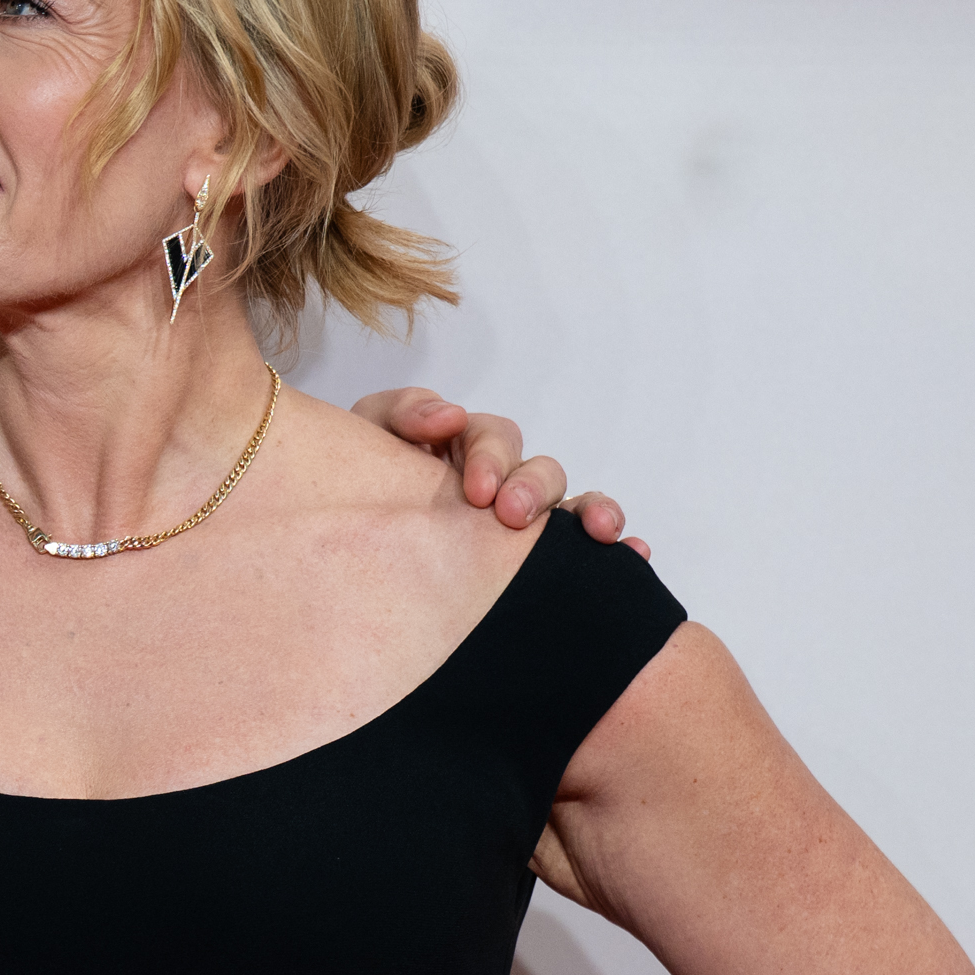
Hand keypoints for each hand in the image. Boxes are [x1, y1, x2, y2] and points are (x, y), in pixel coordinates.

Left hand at [351, 389, 648, 556]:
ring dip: (591, 511)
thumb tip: (450, 415)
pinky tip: (633, 555)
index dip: (490, 457)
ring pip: (571, 507)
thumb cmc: (358, 482)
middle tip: (512, 515)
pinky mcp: (533, 561)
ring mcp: (522, 520)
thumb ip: (402, 414)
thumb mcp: (367, 435)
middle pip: (538, 473)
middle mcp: (502, 482)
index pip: (493, 438)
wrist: (341, 545)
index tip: (477, 490)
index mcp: (465, 447)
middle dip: (533, 490)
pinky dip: (616, 546)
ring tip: (600, 531)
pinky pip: (585, 551)